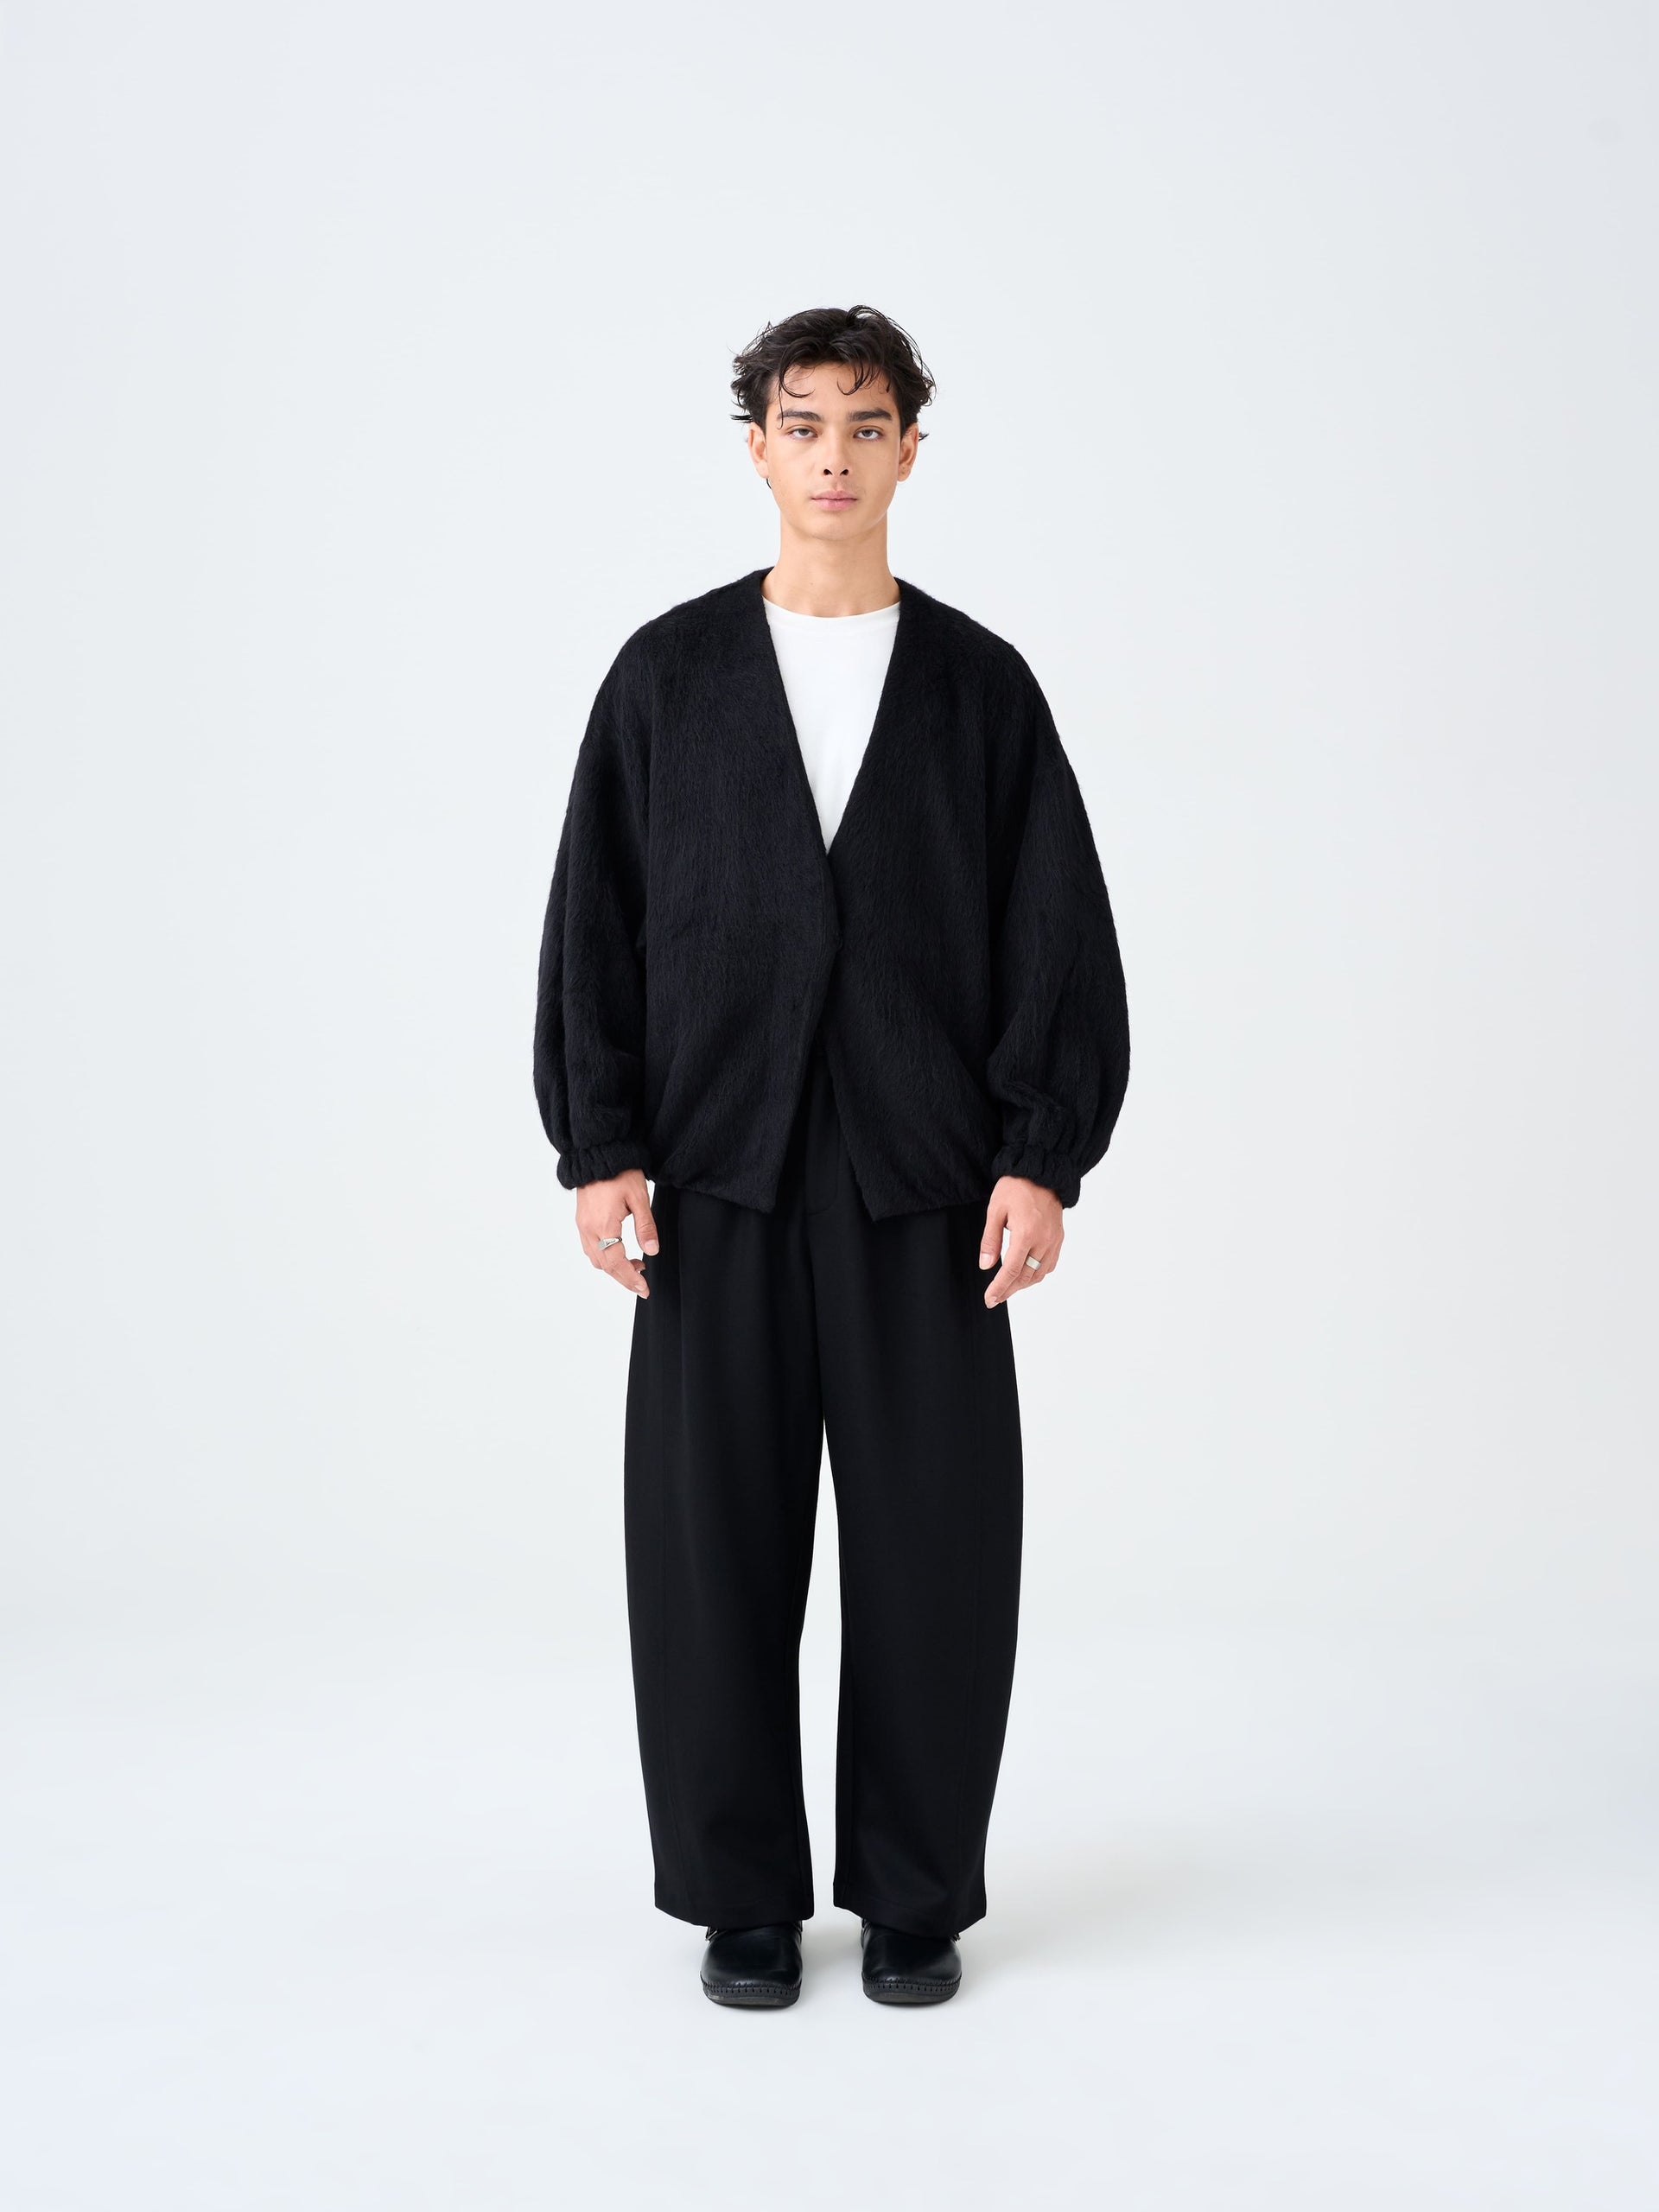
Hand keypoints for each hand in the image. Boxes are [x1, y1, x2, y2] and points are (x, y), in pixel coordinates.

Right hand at [575, 1169, 659, 1296]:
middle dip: (623, 1278)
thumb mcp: (639, 1198)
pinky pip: (590, 1248)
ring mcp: (582, 1225)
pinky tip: (619, 1253)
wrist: (598, 1154)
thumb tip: (651, 1251)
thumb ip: (645, 1227)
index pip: (616, 1262)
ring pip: (596, 1259)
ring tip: (636, 1267)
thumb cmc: (620, 1172)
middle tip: (642, 1285)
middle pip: (604, 1266)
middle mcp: (588, 1229)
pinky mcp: (582, 1220)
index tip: (644, 1288)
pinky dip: (605, 1257)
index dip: (630, 1279)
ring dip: (614, 1269)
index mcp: (603, 1225)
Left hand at [978, 1176, 1062, 1306]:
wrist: (1041, 1172)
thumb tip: (986, 1265)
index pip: (1012, 1271)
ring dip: (1023, 1285)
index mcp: (1026, 1234)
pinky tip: (1026, 1274)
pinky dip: (1037, 1274)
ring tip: (1007, 1288)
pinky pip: (1049, 1265)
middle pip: (1026, 1277)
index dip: (999, 1288)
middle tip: (995, 1298)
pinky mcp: (1059, 1238)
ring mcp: (1054, 1240)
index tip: (989, 1300)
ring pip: (1039, 1274)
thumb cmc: (1016, 1187)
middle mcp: (1044, 1241)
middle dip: (1009, 1290)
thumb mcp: (995, 1210)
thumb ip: (990, 1240)